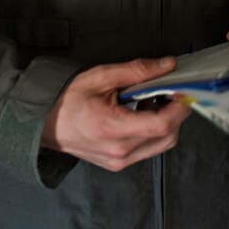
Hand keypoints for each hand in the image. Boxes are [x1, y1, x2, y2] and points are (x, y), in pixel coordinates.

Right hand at [41, 57, 189, 171]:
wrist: (43, 123)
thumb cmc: (68, 99)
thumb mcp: (101, 77)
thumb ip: (137, 71)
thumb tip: (168, 65)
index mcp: (112, 128)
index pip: (162, 124)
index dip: (180, 107)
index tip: (184, 89)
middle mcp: (119, 151)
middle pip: (168, 136)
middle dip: (177, 113)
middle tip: (171, 90)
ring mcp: (119, 161)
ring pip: (161, 144)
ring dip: (167, 122)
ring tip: (154, 99)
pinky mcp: (118, 163)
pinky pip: (149, 149)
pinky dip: (155, 131)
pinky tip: (143, 112)